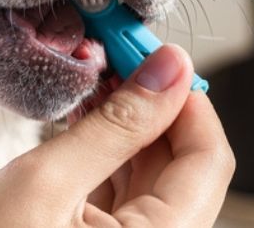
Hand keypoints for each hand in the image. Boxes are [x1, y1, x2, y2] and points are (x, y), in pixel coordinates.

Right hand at [0, 45, 234, 226]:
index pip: (209, 160)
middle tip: (118, 55)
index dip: (185, 99)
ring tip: (95, 81)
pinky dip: (107, 157)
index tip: (153, 54)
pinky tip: (83, 120)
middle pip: (183, 168)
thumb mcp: (45, 181)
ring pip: (152, 180)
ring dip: (129, 127)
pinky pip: (123, 200)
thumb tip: (171, 68)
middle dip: (154, 106)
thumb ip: (116, 124)